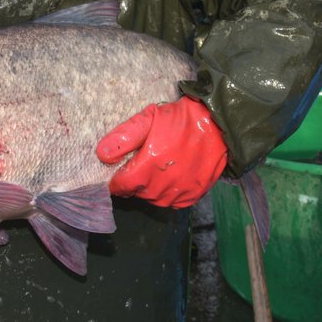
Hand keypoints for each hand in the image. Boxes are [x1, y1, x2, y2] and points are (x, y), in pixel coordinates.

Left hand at [96, 98, 227, 208]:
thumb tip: (102, 155)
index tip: (117, 169)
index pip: (120, 186)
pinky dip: (167, 192)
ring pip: (153, 199)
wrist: (219, 126)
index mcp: (148, 168)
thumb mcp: (148, 119)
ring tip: (156, 167)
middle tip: (141, 161)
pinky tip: (170, 176)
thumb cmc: (180, 120)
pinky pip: (172, 202)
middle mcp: (162, 186)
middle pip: (136, 192)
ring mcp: (179, 193)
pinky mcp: (193, 196)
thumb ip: (123, 137)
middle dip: (133, 180)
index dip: (115, 179)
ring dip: (150, 188)